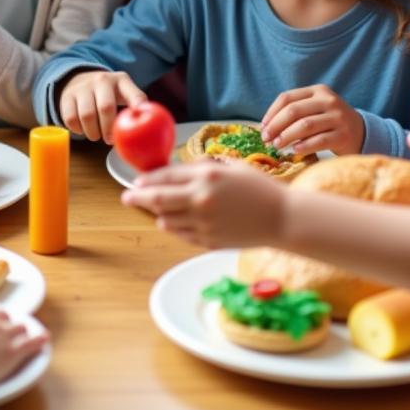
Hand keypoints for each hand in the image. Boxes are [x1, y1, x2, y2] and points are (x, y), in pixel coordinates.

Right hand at [0, 306, 47, 393]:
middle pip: (2, 316)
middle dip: (3, 322)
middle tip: (3, 331)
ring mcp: (2, 336)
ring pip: (18, 328)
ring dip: (20, 332)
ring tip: (23, 336)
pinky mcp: (12, 352)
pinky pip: (30, 344)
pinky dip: (38, 341)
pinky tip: (44, 340)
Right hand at [58, 70, 145, 143]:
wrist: (79, 80)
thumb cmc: (109, 94)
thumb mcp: (124, 93)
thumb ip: (136, 105)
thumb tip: (148, 127)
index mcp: (121, 80)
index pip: (134, 94)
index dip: (137, 106)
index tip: (138, 120)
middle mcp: (101, 80)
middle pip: (106, 108)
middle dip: (108, 128)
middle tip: (109, 139)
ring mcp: (82, 87)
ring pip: (87, 116)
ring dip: (93, 132)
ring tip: (96, 135)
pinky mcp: (66, 96)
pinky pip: (70, 119)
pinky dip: (78, 130)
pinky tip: (83, 129)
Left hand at [121, 161, 284, 249]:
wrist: (282, 219)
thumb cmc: (259, 189)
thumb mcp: (230, 168)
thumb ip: (201, 168)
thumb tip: (175, 170)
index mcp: (206, 177)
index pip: (165, 176)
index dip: (147, 180)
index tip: (136, 182)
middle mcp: (201, 200)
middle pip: (157, 200)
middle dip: (138, 198)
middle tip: (127, 198)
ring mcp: (204, 223)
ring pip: (166, 220)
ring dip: (159, 214)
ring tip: (159, 209)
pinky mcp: (208, 241)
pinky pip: (181, 234)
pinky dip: (176, 227)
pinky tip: (179, 221)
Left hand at [260, 84, 363, 154]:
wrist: (361, 132)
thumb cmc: (329, 122)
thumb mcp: (315, 109)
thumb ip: (295, 112)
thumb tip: (266, 127)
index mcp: (318, 90)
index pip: (287, 98)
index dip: (271, 113)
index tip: (262, 127)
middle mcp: (329, 100)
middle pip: (294, 111)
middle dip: (275, 126)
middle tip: (266, 139)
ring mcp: (338, 117)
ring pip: (305, 125)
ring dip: (286, 136)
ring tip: (277, 145)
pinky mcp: (344, 134)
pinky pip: (319, 140)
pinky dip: (304, 146)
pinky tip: (294, 151)